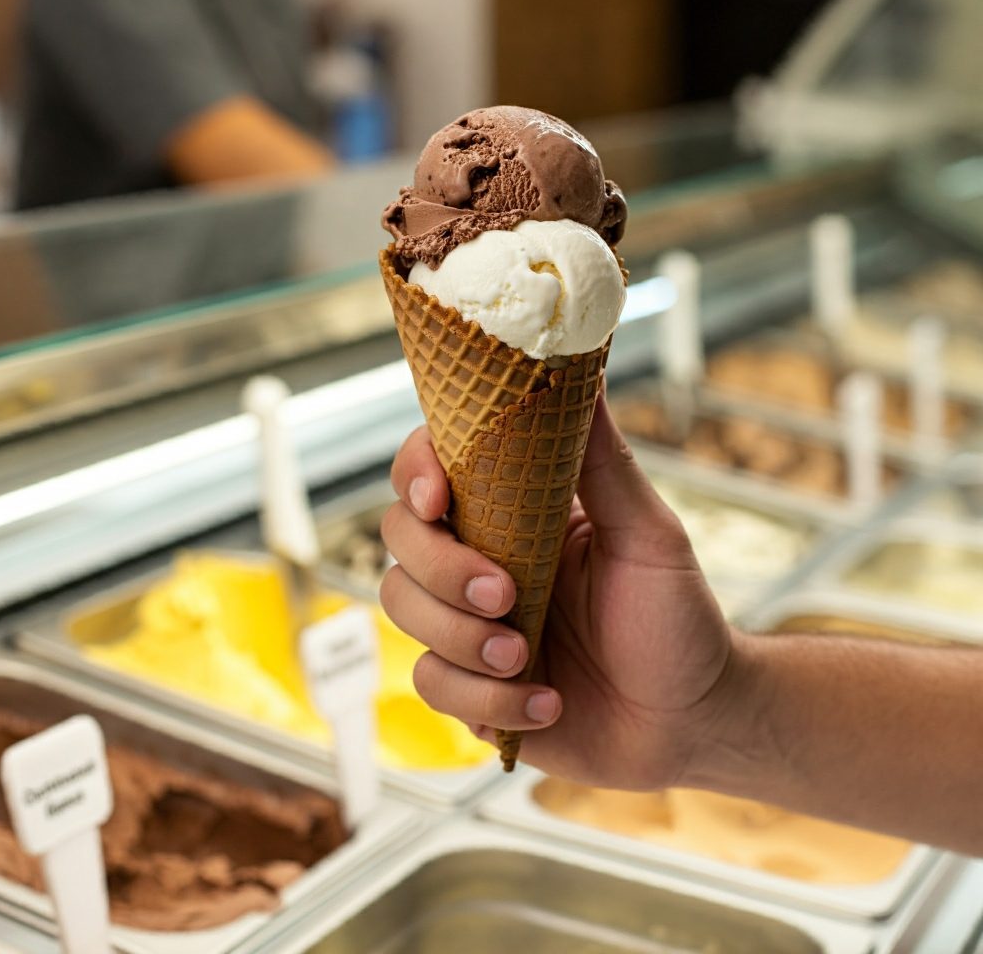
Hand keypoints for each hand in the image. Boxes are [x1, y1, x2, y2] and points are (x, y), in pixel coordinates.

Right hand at [380, 392, 735, 789]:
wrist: (691, 720)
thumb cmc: (675, 617)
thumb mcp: (647, 534)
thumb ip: (603, 462)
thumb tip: (586, 372)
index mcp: (513, 513)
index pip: (432, 470)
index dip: (415, 471)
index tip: (436, 495)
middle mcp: (479, 559)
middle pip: (400, 538)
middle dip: (440, 567)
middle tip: (504, 594)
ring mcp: (467, 624)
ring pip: (401, 608)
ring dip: (460, 638)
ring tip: (526, 658)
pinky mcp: (468, 687)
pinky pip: (432, 684)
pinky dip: (486, 702)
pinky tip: (546, 704)